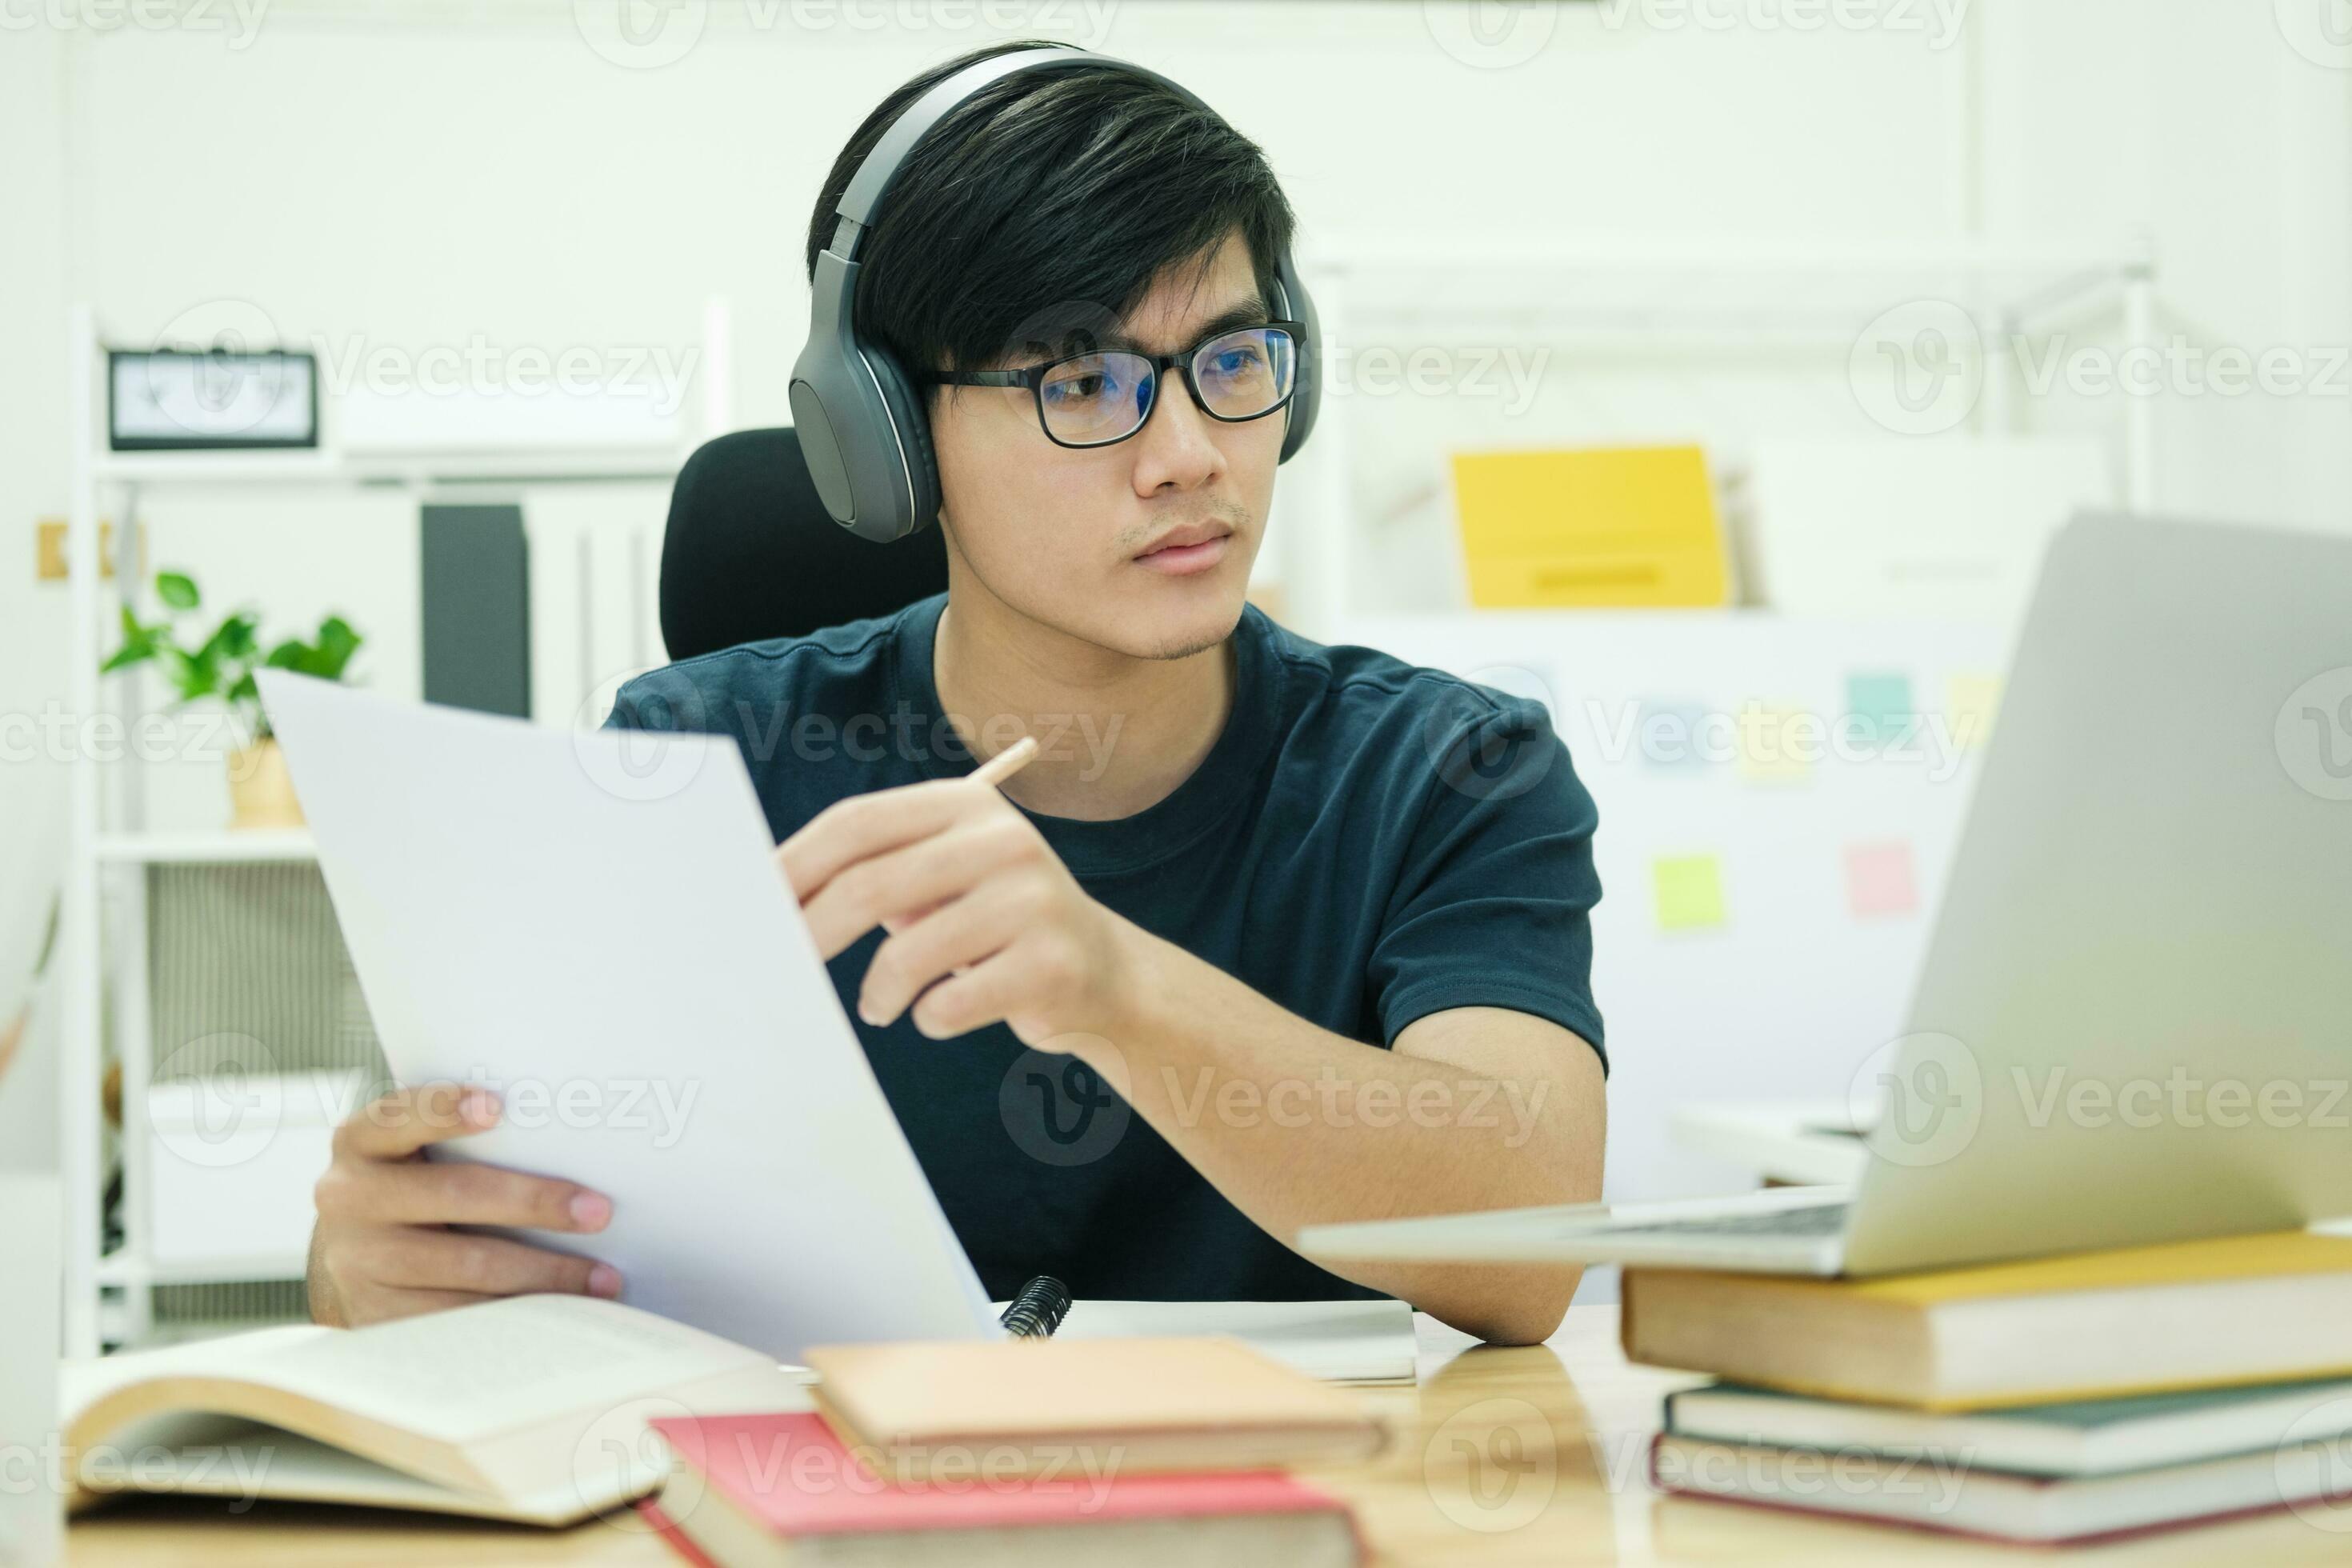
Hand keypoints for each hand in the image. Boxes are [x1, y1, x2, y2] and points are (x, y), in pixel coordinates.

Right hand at [308, 1082, 621, 1326]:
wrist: (352, 1257)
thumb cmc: (412, 1187)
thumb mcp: (415, 1153)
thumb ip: (465, 1140)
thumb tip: (573, 1140)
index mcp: (361, 1142)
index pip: (400, 1116)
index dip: (444, 1111)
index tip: (497, 1106)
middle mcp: (349, 1197)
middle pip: (452, 1194)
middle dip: (533, 1203)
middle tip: (599, 1211)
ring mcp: (359, 1260)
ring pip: (465, 1265)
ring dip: (543, 1273)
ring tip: (601, 1277)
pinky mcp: (375, 1315)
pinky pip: (457, 1318)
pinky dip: (516, 1316)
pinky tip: (560, 1313)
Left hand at [778, 775, 1138, 1048]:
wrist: (1106, 976)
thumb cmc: (994, 927)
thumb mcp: (943, 879)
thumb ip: (876, 875)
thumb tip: (774, 899)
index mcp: (967, 805)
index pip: (857, 823)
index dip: (795, 864)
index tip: (752, 902)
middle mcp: (1003, 841)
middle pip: (870, 884)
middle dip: (811, 933)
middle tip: (785, 967)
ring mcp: (1032, 901)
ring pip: (907, 954)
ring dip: (877, 993)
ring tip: (881, 1005)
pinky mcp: (1051, 964)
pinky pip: (949, 1004)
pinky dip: (929, 1019)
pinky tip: (942, 1012)